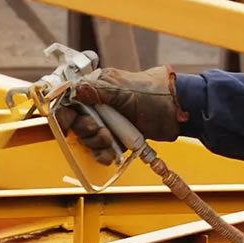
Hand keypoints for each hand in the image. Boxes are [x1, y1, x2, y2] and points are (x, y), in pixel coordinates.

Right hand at [55, 66, 186, 163]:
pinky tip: (111, 155)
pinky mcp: (117, 136)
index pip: (69, 100)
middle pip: (76, 122)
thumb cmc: (156, 94)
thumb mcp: (125, 90)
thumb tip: (74, 89)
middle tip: (99, 131)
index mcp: (98, 87)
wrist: (178, 111)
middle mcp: (99, 103)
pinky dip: (104, 153)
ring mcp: (109, 120)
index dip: (65, 114)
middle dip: (84, 130)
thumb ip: (98, 90)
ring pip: (88, 137)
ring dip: (95, 143)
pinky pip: (102, 148)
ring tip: (110, 141)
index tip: (67, 125)